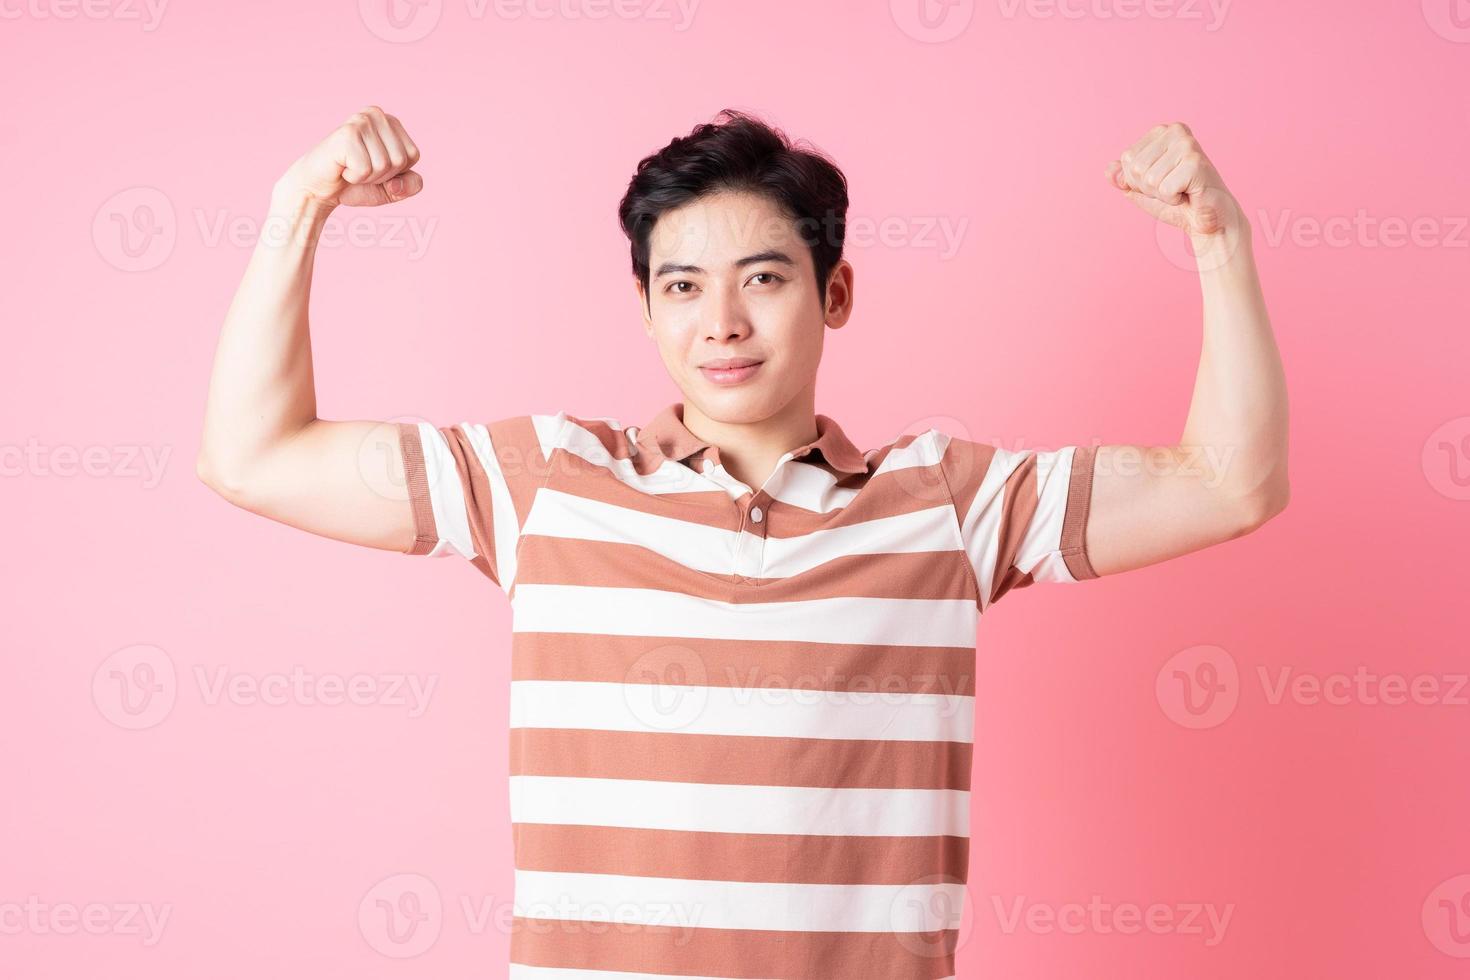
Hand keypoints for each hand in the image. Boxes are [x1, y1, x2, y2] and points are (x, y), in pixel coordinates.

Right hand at [274, 106, 422, 208]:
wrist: (318, 188)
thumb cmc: (355, 184)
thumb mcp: (392, 188)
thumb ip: (411, 185)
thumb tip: (399, 182)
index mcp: (390, 121)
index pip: (413, 155)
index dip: (396, 172)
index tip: (373, 167)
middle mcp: (376, 114)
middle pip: (400, 160)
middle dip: (382, 175)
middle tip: (359, 168)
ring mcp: (361, 121)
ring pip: (384, 165)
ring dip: (367, 176)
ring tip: (349, 167)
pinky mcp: (347, 134)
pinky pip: (365, 169)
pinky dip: (354, 177)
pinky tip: (341, 167)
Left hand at [1106, 122, 1242, 237]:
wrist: (1206, 219)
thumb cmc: (1175, 201)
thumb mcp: (1141, 189)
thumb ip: (1122, 178)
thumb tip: (1110, 171)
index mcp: (1162, 131)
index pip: (1127, 158)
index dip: (1137, 180)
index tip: (1160, 181)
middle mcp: (1175, 131)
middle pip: (1136, 168)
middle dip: (1149, 188)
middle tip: (1172, 188)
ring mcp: (1187, 145)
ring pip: (1149, 179)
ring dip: (1162, 194)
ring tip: (1181, 190)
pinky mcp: (1196, 163)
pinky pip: (1164, 189)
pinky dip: (1173, 199)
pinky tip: (1188, 194)